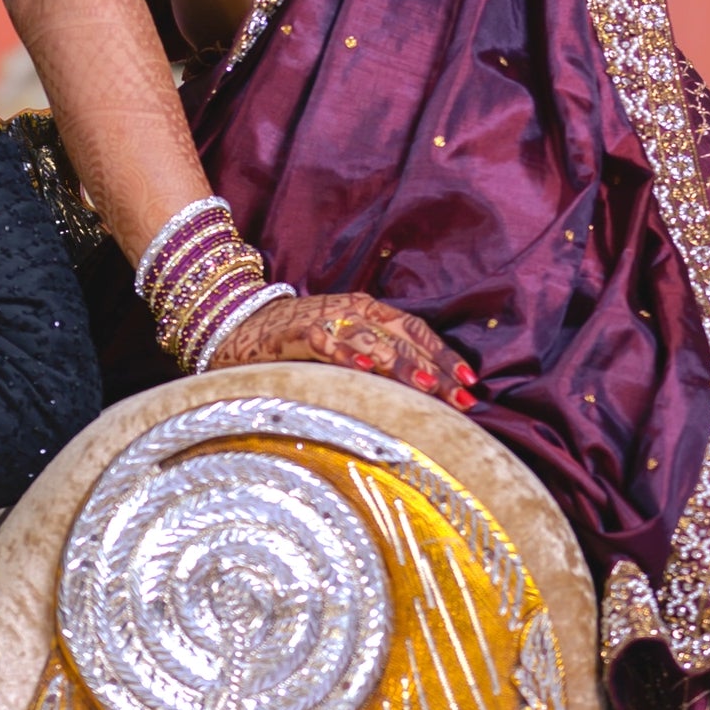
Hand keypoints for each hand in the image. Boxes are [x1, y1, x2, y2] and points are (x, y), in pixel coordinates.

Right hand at [201, 290, 471, 399]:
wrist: (239, 325)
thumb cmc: (298, 341)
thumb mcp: (344, 343)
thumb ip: (376, 359)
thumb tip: (419, 394)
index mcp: (367, 311)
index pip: (415, 330)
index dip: (444, 354)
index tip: (470, 383)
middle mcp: (352, 311)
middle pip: (402, 337)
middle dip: (435, 368)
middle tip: (461, 398)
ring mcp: (326, 320)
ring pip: (372, 340)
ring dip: (403, 364)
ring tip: (429, 387)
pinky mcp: (296, 333)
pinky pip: (326, 342)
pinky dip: (347, 353)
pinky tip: (366, 368)